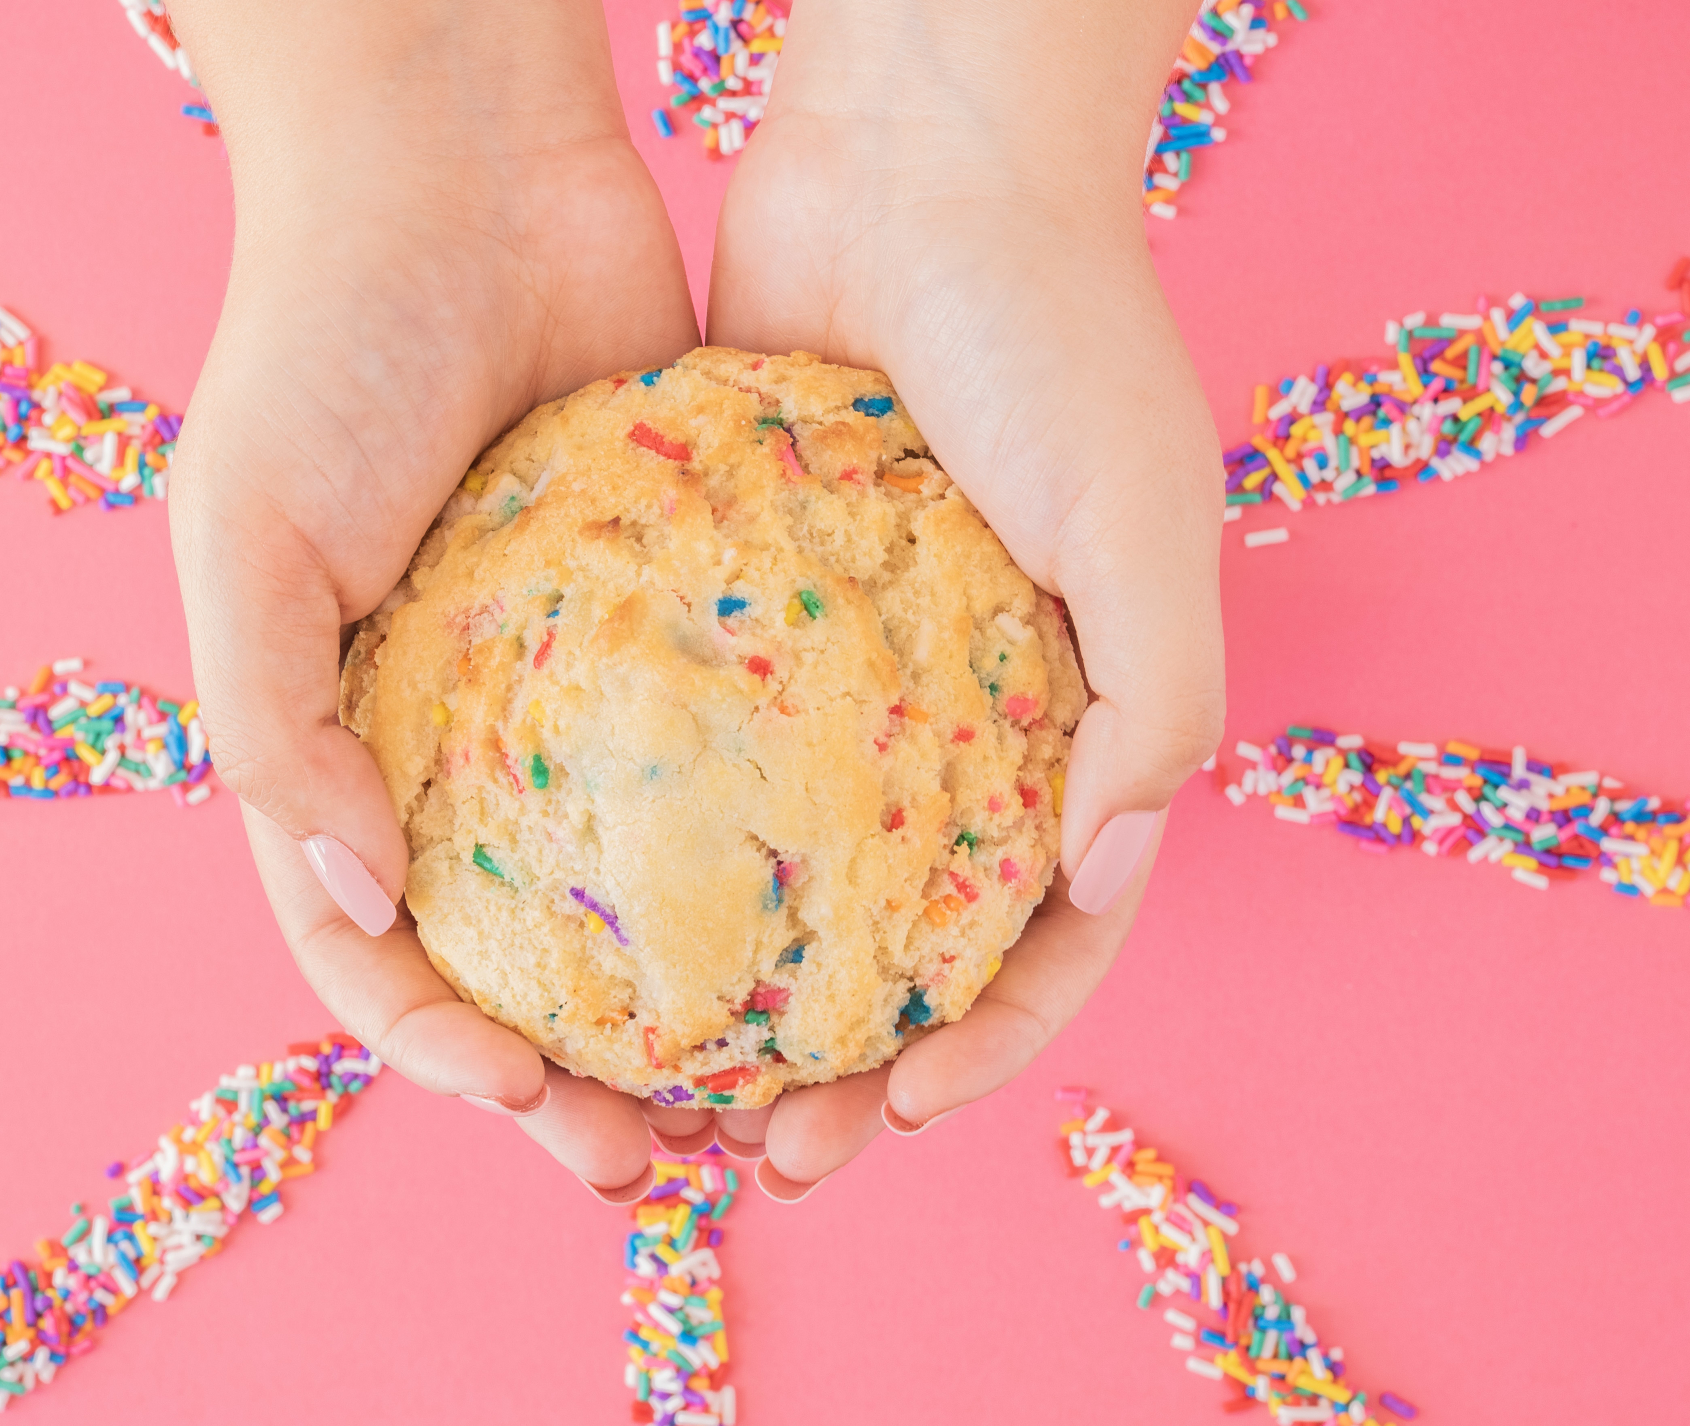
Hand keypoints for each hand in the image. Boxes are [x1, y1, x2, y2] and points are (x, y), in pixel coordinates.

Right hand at [166, 0, 699, 1199]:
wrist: (458, 174)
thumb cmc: (318, 349)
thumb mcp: (242, 536)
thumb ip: (267, 722)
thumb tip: (356, 902)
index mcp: (333, 742)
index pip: (370, 950)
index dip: (438, 1051)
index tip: (534, 1106)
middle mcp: (451, 735)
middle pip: (510, 949)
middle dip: (568, 1071)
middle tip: (655, 1152)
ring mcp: (567, 685)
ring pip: (629, 878)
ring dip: (679, 993)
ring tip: (762, 1076)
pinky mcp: (672, 617)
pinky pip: (722, 752)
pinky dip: (758, 839)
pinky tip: (827, 908)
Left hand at [705, 0, 1224, 1197]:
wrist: (918, 161)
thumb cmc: (1058, 332)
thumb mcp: (1146, 521)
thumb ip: (1154, 707)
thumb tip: (1095, 884)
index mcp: (1074, 724)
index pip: (1042, 936)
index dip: (982, 1047)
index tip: (887, 1112)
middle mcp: (961, 717)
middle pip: (903, 936)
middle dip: (841, 1058)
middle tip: (754, 1147)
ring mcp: (848, 673)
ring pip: (790, 869)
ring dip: (737, 982)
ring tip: (656, 1070)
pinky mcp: (742, 607)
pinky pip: (697, 749)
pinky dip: (660, 837)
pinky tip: (590, 908)